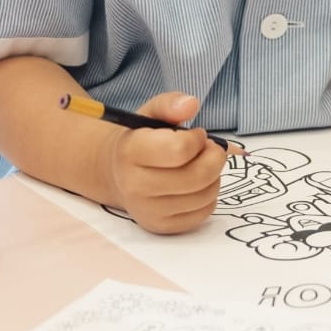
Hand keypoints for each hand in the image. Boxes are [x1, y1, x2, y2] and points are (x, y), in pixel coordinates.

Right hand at [106, 91, 226, 233]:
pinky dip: (209, 195)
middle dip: (214, 157)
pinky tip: (197, 184)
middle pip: (197, 176)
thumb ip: (170, 104)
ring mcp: (148, 211)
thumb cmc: (140, 140)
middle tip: (210, 149)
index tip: (197, 134)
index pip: (179, 150)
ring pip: (204, 195)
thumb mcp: (150, 114)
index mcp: (130, 152)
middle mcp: (135, 186)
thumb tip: (191, 104)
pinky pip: (203, 213)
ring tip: (201, 164)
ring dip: (214, 176)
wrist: (116, 173)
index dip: (197, 139)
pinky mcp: (161, 227)